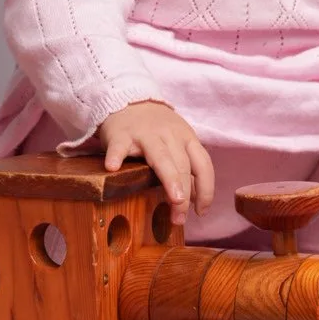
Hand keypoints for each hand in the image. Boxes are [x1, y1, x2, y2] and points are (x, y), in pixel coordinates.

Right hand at [96, 101, 214, 224]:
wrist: (126, 100)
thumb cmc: (155, 129)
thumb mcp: (177, 142)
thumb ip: (185, 167)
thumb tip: (196, 199)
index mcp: (186, 138)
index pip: (203, 165)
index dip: (206, 190)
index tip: (201, 211)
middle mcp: (170, 135)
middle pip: (183, 166)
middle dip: (185, 195)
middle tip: (180, 219)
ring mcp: (145, 133)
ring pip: (161, 157)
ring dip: (170, 179)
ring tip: (174, 200)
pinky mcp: (121, 133)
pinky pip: (119, 146)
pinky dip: (115, 156)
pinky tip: (112, 168)